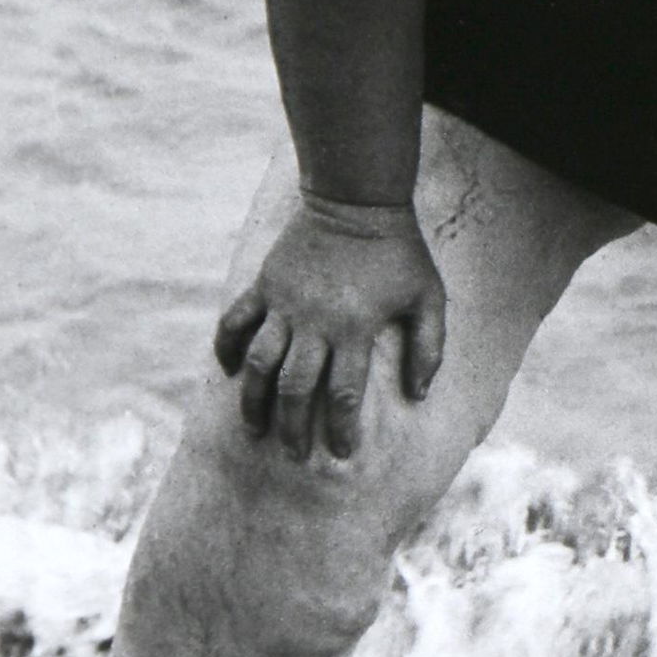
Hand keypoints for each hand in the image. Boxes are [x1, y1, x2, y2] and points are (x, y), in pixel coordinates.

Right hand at [213, 191, 445, 460]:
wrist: (356, 200)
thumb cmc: (399, 253)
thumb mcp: (429, 297)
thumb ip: (428, 347)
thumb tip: (420, 394)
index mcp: (354, 328)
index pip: (343, 393)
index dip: (340, 429)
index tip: (341, 454)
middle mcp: (314, 322)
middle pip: (296, 388)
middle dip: (293, 428)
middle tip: (295, 456)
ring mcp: (284, 304)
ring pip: (260, 363)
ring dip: (255, 401)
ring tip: (255, 431)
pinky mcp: (265, 285)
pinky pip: (235, 322)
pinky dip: (227, 348)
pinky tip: (230, 372)